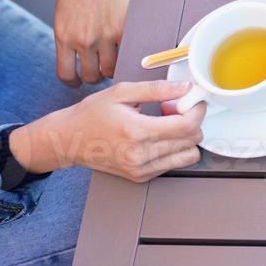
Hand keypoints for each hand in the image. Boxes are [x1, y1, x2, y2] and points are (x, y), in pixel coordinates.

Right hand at [9, 80, 205, 182]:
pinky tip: (157, 136)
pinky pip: (173, 164)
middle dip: (192, 122)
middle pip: (191, 141)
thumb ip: (156, 89)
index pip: (187, 126)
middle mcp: (140, 155)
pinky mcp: (140, 177)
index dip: (197, 111)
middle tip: (174, 109)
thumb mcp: (122, 92)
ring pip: (187, 156)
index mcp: (136, 131)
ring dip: (186, 138)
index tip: (193, 101)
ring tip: (165, 124)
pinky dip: (174, 149)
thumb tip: (185, 88)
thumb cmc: (92, 114)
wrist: (68, 140)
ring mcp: (140, 169)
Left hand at [54, 0, 140, 85]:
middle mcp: (83, 39)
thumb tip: (76, 54)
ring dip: (112, 67)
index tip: (78, 80)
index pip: (66, 74)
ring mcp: (105, 36)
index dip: (73, 81)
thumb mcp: (64, 12)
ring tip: (114, 58)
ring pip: (111, 69)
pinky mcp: (125, 29)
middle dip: (95, 75)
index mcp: (63, 35)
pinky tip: (125, 46)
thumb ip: (69, 35)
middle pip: (91, 75)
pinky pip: (127, 53)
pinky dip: (127, 53)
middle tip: (100, 69)